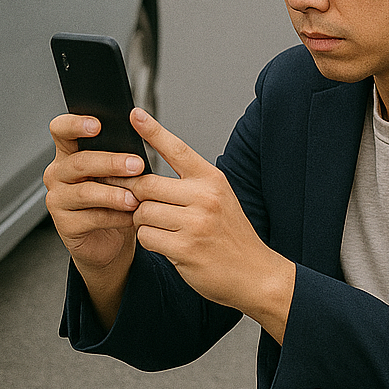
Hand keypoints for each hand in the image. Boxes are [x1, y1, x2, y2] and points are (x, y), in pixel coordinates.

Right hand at [44, 113, 145, 327]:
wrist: (110, 242)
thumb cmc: (115, 199)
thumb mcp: (118, 173)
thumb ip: (120, 155)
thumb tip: (142, 138)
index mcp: (68, 153)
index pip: (61, 129)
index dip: (75, 124)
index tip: (97, 125)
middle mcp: (58, 173)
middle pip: (79, 161)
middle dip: (110, 162)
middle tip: (136, 164)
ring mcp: (58, 199)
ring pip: (84, 191)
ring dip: (113, 193)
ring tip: (135, 198)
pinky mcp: (65, 224)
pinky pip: (91, 217)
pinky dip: (115, 216)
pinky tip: (131, 216)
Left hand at [128, 109, 295, 342]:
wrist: (255, 273)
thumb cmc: (230, 235)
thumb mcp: (218, 198)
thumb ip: (188, 184)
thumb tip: (145, 174)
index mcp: (211, 179)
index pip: (178, 148)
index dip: (153, 130)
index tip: (134, 114)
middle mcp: (204, 196)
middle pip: (146, 184)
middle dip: (134, 195)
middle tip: (133, 202)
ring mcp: (195, 223)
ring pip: (142, 213)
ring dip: (143, 222)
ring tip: (163, 229)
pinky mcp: (185, 248)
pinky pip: (146, 237)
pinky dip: (150, 241)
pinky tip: (167, 245)